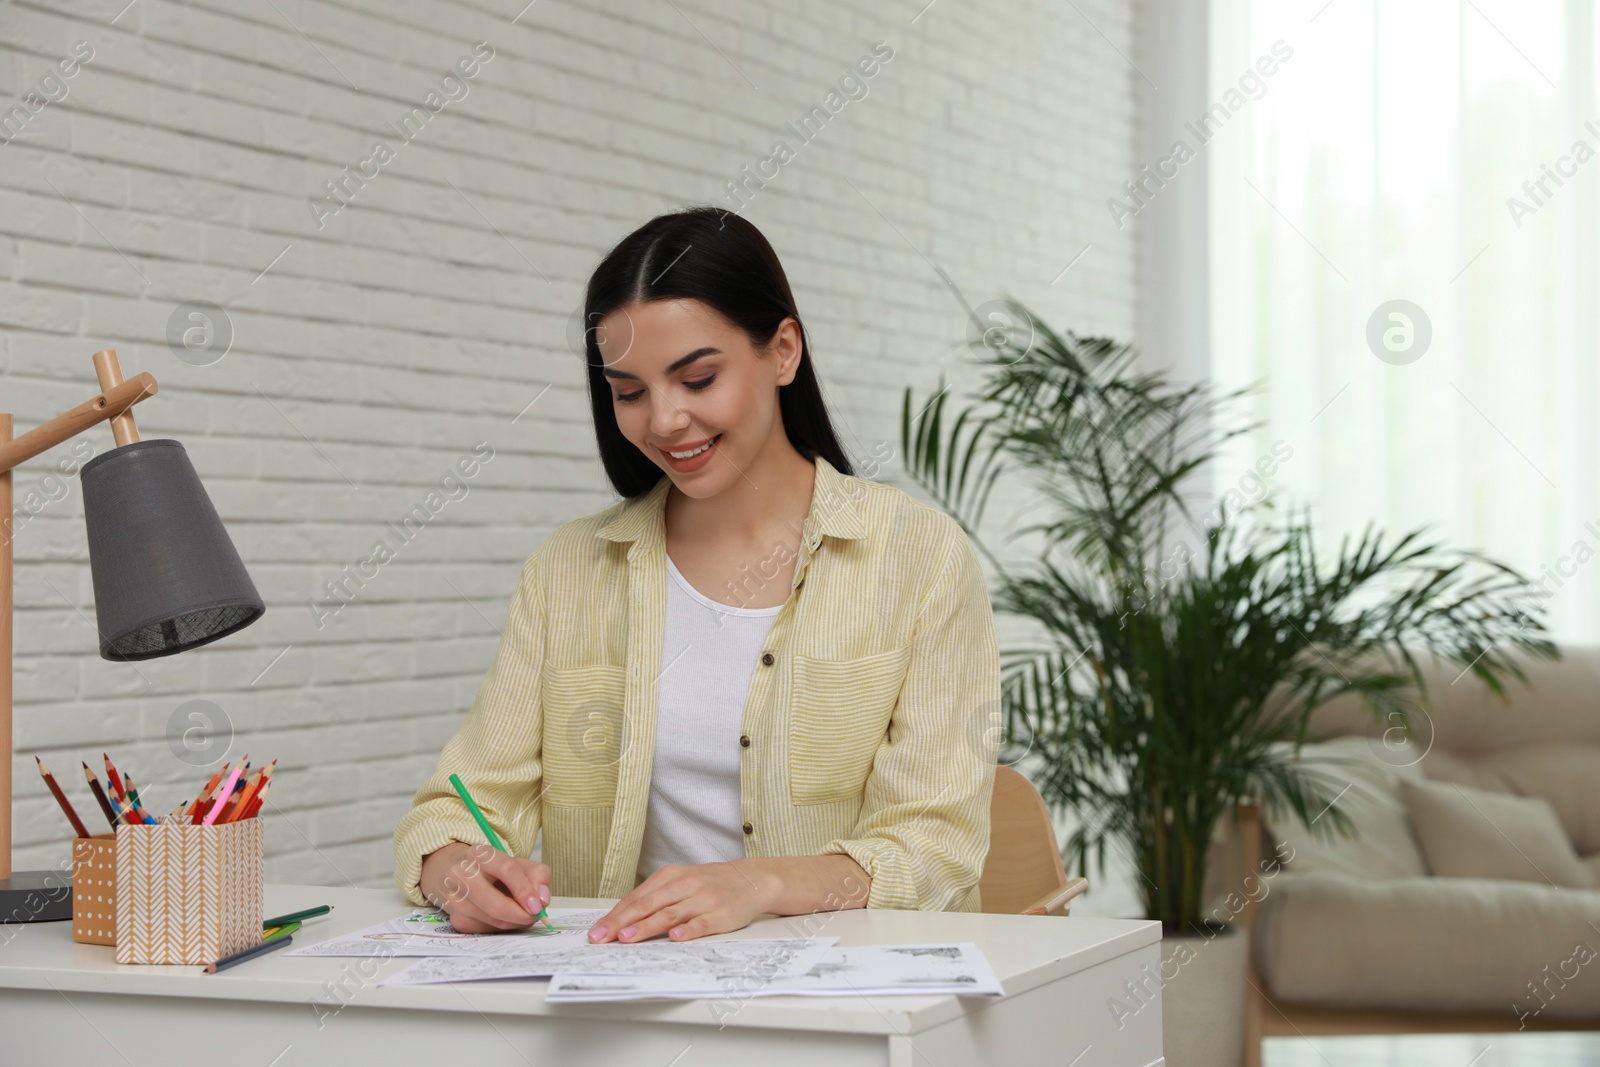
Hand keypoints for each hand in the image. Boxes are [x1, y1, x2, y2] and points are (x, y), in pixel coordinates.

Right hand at [418, 841, 551, 932]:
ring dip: (516, 922)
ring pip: (494, 920)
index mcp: (479, 854)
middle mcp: (460, 875)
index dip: (525, 889)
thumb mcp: (521, 865)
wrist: (468, 878)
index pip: (506, 869)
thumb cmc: (498, 871)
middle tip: (535, 916)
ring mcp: (455, 899)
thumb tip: (542, 899)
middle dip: (521, 915)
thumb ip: (538, 875)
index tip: (538, 905)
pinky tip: (505, 917)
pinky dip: (504, 927)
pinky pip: (488, 930)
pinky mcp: (457, 920)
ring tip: (522, 913)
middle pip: (496, 904)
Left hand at [589, 860, 775, 943]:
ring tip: (627, 938)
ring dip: (647, 927)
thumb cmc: (710, 884)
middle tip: (602, 937)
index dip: (614, 916)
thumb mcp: (681, 882)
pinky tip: (676, 937)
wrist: (752, 879)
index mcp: (670, 876)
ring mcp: (703, 900)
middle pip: (648, 905)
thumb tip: (623, 920)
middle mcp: (685, 885)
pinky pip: (702, 923)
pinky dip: (688, 930)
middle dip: (621, 922)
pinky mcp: (721, 914)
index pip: (636, 898)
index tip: (596, 931)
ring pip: (670, 914)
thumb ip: (655, 898)